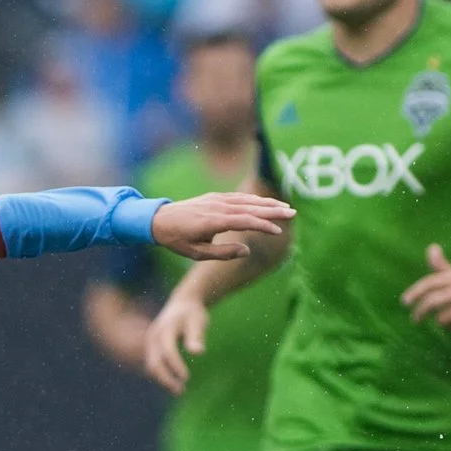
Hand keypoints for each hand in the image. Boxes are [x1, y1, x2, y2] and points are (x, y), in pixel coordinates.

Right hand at [143, 293, 208, 394]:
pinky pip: (153, 364)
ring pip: (152, 366)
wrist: (181, 304)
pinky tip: (174, 382)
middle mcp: (153, 337)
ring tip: (179, 391)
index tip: (187, 378)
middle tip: (181, 391)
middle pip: (154, 362)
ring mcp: (150, 343)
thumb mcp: (198, 321)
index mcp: (165, 330)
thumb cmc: (192, 314)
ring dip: (163, 380)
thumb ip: (196, 336)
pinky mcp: (151, 348)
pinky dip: (162, 375)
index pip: (168, 351)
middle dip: (166, 379)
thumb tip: (198, 353)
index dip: (176, 366)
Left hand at [149, 192, 294, 260]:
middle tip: (292, 213)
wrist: (158, 220)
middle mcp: (216, 207)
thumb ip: (222, 253)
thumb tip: (246, 251)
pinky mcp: (214, 197)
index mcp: (213, 221)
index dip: (263, 225)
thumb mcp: (196, 253)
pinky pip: (238, 197)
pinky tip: (265, 203)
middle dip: (272, 210)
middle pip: (250, 207)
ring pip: (246, 200)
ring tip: (285, 208)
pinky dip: (254, 199)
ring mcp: (216, 199)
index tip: (278, 232)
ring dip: (266, 203)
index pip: (245, 221)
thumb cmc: (177, 240)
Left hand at [401, 243, 450, 333]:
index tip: (404, 303)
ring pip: (444, 319)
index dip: (415, 292)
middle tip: (414, 320)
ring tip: (450, 321)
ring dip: (442, 323)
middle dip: (420, 312)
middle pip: (434, 302)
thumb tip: (431, 247)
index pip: (431, 282)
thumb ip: (442, 266)